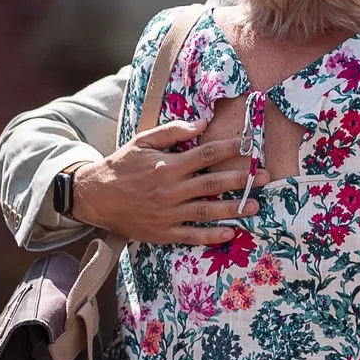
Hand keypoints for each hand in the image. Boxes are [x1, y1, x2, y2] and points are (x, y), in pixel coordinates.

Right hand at [69, 118, 266, 245]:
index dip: (229, 148)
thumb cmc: (122, 165)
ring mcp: (167, 214)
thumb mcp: (143, 141)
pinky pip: (191, 236)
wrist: (95, 197)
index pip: (205, 155)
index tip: (249, 145)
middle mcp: (170, 190)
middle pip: (212, 184)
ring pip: (207, 211)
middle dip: (241, 179)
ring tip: (255, 206)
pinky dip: (211, 236)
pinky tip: (230, 233)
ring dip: (234, 208)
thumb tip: (202, 123)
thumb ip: (172, 132)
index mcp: (167, 166)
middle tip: (265, 177)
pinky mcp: (163, 232)